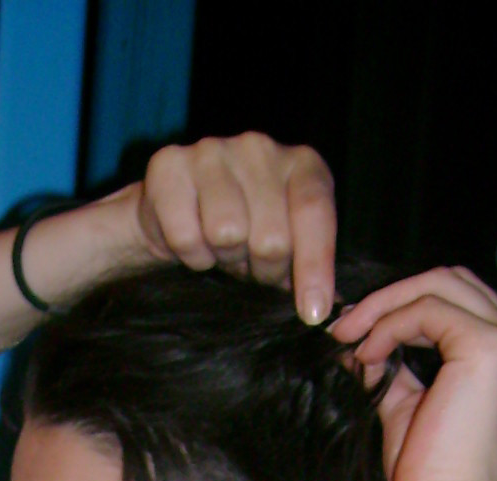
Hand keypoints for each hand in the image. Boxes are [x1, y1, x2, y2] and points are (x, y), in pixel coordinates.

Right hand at [133, 134, 337, 325]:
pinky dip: (191, 256)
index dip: (315, 266)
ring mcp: (212, 151)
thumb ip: (309, 269)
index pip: (313, 211)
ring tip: (223, 251)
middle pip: (271, 236)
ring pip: (227, 233)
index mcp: (300, 163)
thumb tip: (327, 315)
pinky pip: (186, 236)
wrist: (174, 212)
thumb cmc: (243, 231)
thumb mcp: (286, 247)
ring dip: (224, 259)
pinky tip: (194, 243)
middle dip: (262, 269)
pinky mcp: (169, 166)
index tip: (312, 312)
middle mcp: (259, 148)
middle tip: (251, 266)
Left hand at [331, 268, 496, 480]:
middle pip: (451, 280)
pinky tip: (367, 354)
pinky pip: (428, 308)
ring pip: (439, 283)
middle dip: (391, 297)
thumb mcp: (409, 412)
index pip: (456, 301)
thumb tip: (359, 345)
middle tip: (343, 327)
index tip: (355, 331)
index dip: (402, 306)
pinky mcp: (492, 347)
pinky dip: (389, 323)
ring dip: (385, 306)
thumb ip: (392, 374)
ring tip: (348, 338)